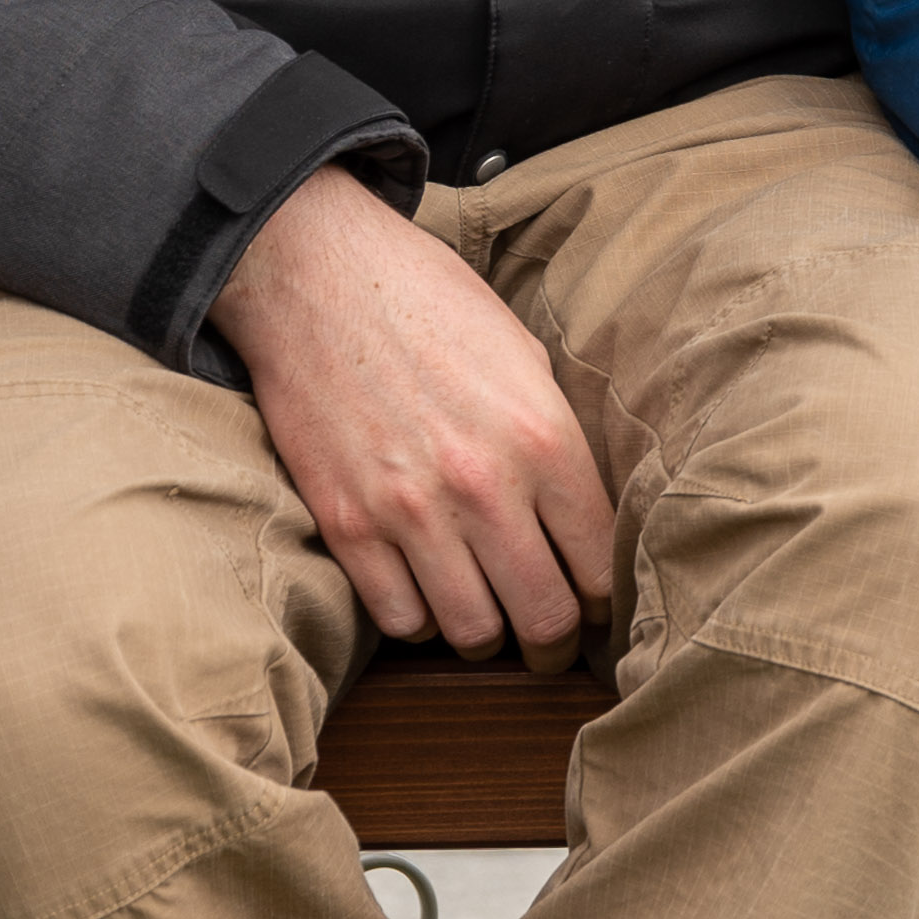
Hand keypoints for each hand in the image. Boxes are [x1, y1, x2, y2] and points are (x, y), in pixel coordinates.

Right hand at [208, 167, 617, 666]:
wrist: (317, 274)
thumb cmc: (430, 306)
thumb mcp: (524, 357)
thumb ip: (556, 440)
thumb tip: (588, 521)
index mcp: (543, 437)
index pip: (597, 566)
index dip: (600, 600)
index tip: (591, 603)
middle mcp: (483, 484)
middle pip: (543, 616)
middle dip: (553, 643)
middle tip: (548, 644)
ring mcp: (409, 510)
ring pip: (471, 631)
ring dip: (485, 638)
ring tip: (487, 623)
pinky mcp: (346, 524)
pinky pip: (398, 618)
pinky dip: (419, 621)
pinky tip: (426, 596)